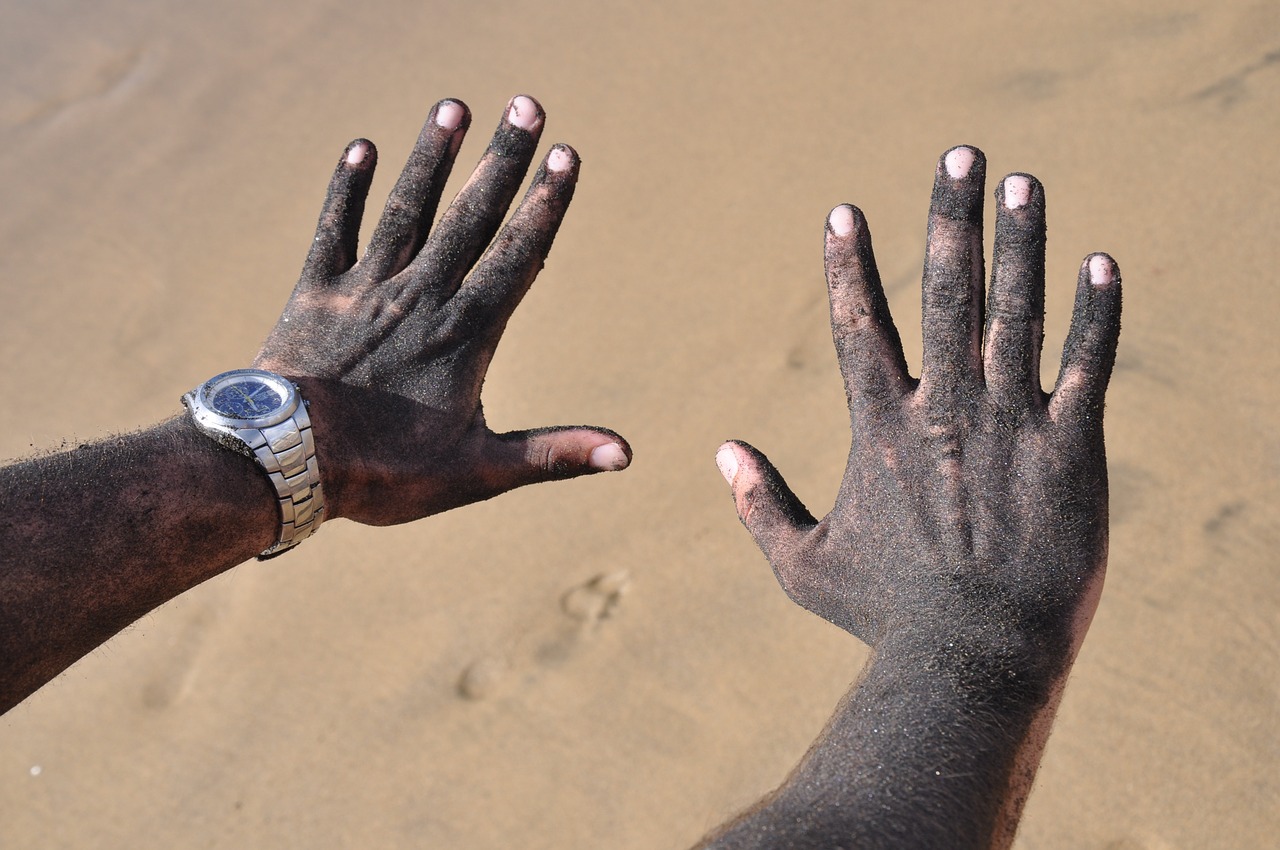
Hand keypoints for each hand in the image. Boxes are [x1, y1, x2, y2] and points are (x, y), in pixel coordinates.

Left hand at [255, 96, 629, 525]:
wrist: (285, 462)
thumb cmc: (385, 473)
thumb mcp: (479, 471)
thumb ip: (553, 454)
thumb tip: (626, 454)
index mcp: (465, 333)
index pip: (518, 255)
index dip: (545, 204)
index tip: (566, 157)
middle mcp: (421, 296)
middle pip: (471, 216)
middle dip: (503, 159)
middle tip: (527, 105)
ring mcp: (366, 288)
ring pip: (407, 208)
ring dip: (432, 157)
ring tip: (453, 108)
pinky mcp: (316, 292)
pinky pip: (335, 228)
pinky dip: (348, 189)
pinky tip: (361, 148)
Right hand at [716, 147, 1120, 682]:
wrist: (976, 658)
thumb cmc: (887, 618)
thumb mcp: (804, 566)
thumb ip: (759, 506)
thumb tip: (719, 453)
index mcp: (881, 431)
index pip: (859, 326)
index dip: (850, 264)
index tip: (846, 211)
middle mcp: (945, 411)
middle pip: (945, 293)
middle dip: (950, 218)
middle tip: (962, 155)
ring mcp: (1011, 425)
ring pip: (1017, 312)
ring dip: (1021, 242)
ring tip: (1023, 183)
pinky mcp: (1071, 449)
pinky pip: (1088, 367)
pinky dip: (1096, 314)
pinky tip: (1101, 265)